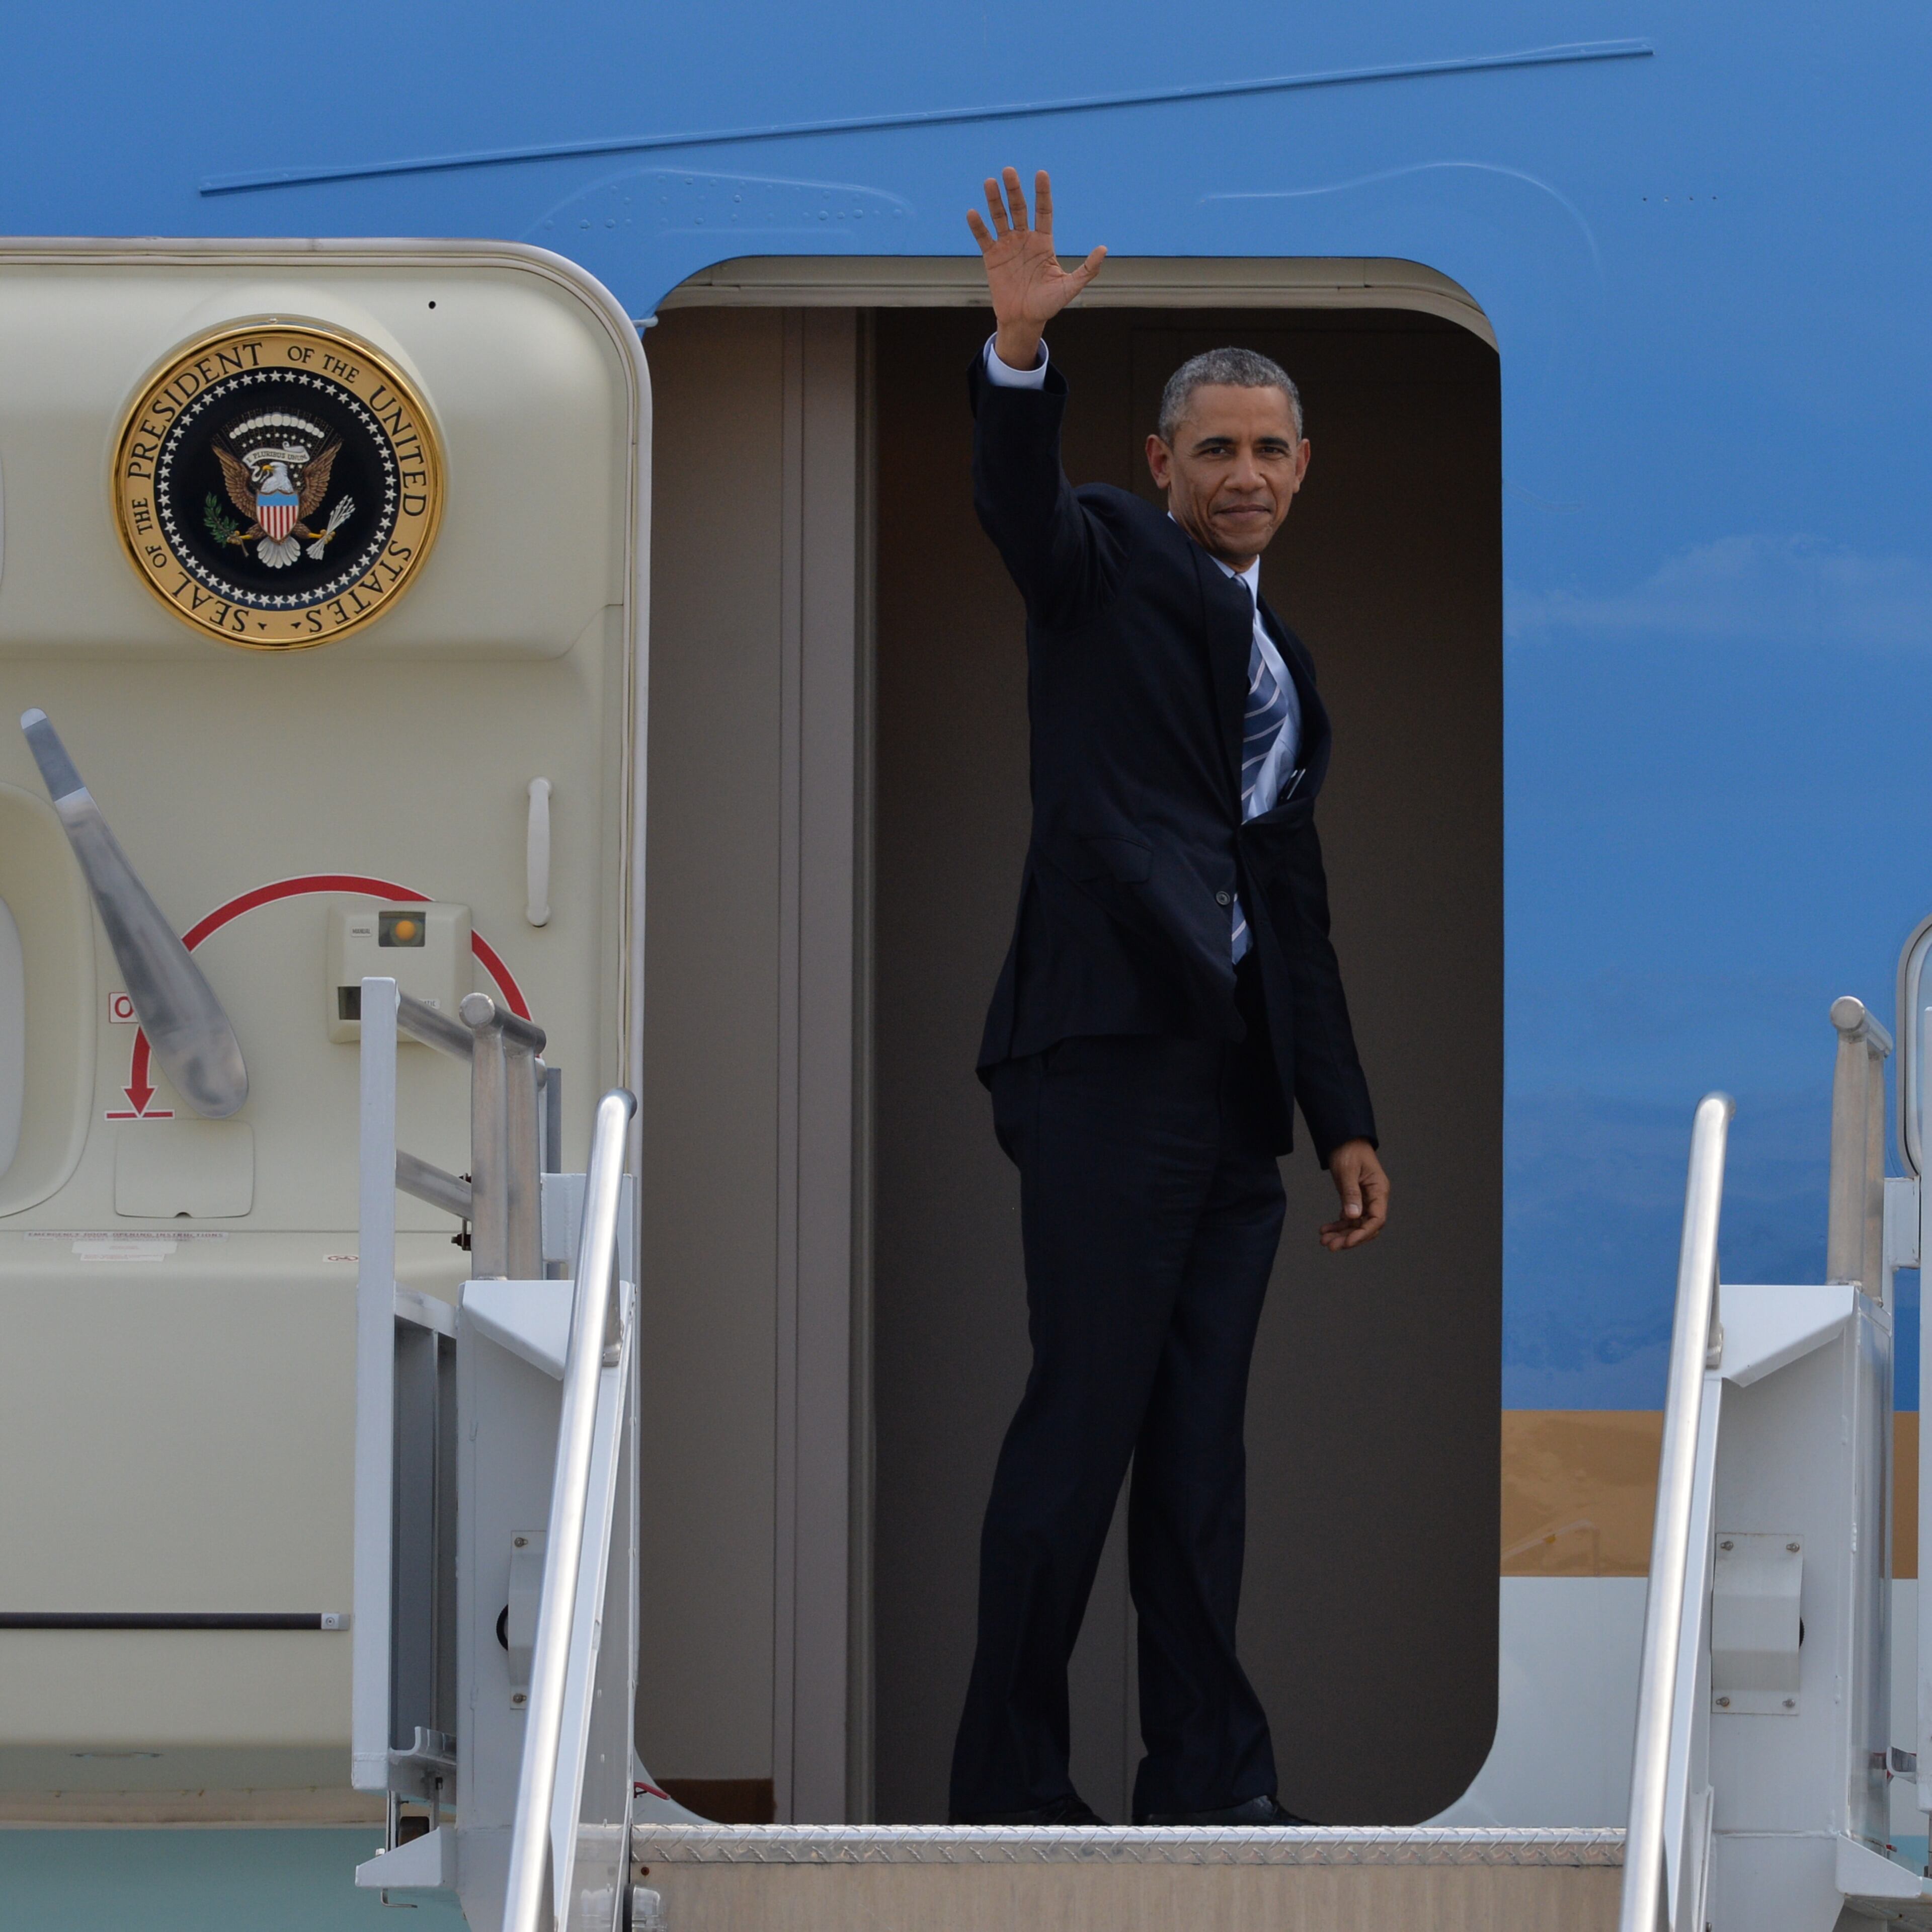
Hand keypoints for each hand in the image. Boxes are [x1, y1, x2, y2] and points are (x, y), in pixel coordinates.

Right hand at [966, 167, 1105, 372]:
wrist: (1023, 321)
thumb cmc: (1047, 305)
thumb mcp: (1070, 288)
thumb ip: (1087, 269)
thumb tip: (1103, 249)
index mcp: (1043, 242)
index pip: (1043, 211)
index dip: (1042, 193)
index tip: (1041, 174)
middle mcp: (1025, 239)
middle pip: (1019, 208)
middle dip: (1014, 190)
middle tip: (1009, 171)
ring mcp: (1007, 246)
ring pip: (1000, 217)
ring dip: (994, 201)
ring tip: (990, 183)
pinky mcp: (992, 257)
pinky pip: (984, 238)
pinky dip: (978, 226)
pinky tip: (972, 213)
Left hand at [1319, 1141, 1388, 1251]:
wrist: (1343, 1138)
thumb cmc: (1348, 1150)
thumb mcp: (1347, 1170)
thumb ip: (1350, 1193)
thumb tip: (1352, 1216)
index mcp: (1379, 1190)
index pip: (1377, 1219)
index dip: (1363, 1233)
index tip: (1347, 1242)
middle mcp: (1375, 1197)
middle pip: (1367, 1226)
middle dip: (1349, 1238)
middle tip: (1330, 1246)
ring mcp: (1366, 1199)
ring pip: (1356, 1224)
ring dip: (1342, 1234)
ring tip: (1324, 1241)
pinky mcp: (1355, 1199)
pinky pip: (1349, 1217)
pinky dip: (1338, 1225)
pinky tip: (1325, 1230)